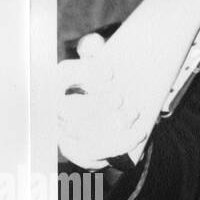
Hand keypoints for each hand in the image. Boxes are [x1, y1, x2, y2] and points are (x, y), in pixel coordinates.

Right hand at [56, 33, 151, 169]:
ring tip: (135, 113)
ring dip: (111, 125)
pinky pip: (94, 155)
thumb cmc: (106, 83)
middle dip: (95, 105)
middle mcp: (59, 111)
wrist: (116, 111)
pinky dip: (120, 144)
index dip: (84, 73)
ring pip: (81, 135)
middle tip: (120, 97)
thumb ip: (96, 50)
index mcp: (61, 84)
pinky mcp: (82, 152)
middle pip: (66, 111)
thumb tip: (93, 43)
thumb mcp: (102, 64)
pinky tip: (140, 131)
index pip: (61, 76)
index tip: (111, 72)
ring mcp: (68, 134)